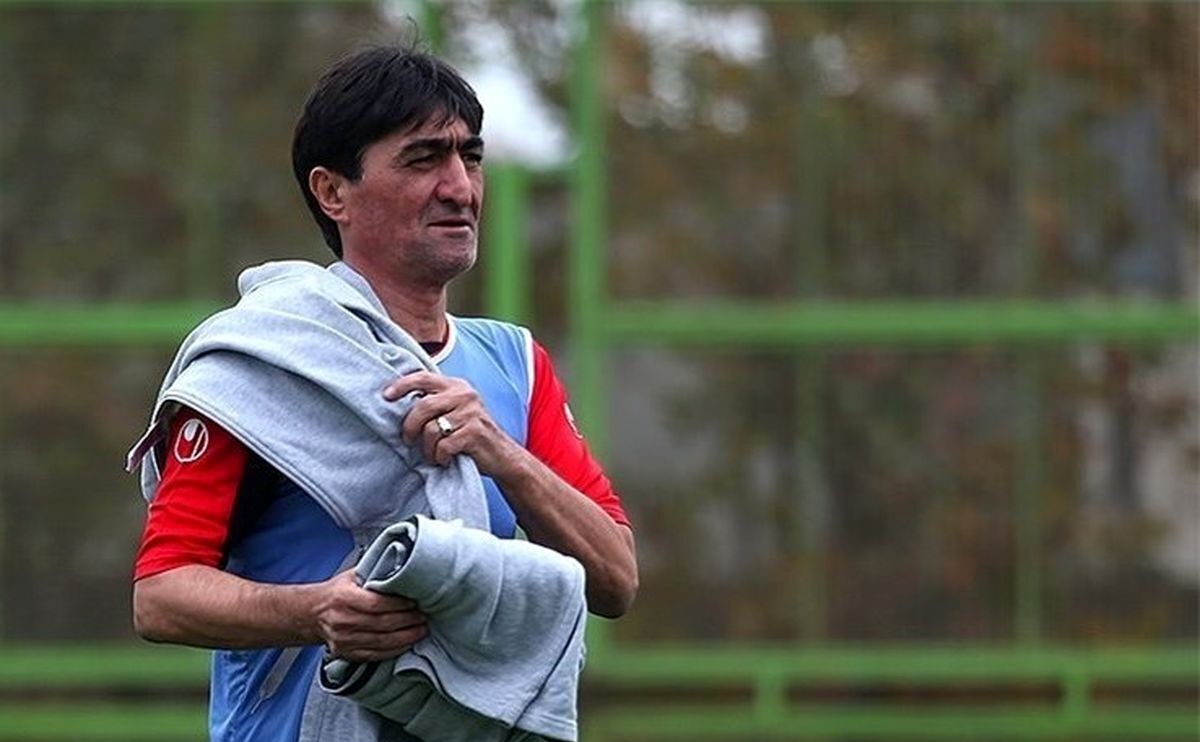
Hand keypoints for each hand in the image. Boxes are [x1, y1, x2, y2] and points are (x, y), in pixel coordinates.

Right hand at [313, 569, 426, 661]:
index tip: (415, 602)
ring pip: (382, 642)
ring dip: (406, 637)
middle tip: (424, 615)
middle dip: (408, 620)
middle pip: (382, 624)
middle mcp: (342, 621)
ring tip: (421, 629)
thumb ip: (373, 572)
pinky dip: (395, 650)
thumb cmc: (336, 593)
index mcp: (343, 598)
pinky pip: (376, 655)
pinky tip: (407, 643)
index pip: (376, 604)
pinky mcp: (347, 654)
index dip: (399, 604)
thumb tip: (402, 563)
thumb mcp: (351, 576)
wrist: (311, 614)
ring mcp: (344, 640)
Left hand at [383, 371, 523, 477]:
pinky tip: (445, 459)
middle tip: (407, 440)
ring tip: (433, 454)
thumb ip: (435, 402)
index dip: (402, 385)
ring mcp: (471, 413)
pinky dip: (440, 457)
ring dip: (427, 448)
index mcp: (457, 386)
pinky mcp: (474, 433)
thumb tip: (398, 401)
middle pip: (423, 406)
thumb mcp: (457, 410)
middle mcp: (465, 395)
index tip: (386, 396)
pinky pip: (443, 446)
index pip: (423, 377)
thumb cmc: (471, 434)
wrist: (502, 455)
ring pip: (431, 429)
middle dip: (410, 426)